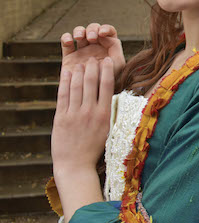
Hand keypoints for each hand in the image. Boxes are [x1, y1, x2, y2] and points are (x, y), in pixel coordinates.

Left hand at [52, 57, 113, 173]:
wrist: (75, 165)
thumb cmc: (95, 149)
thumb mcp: (108, 130)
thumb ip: (109, 113)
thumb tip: (113, 96)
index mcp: (104, 114)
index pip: (107, 85)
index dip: (107, 70)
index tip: (107, 61)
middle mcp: (90, 112)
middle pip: (91, 82)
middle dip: (92, 67)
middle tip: (93, 58)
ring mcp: (74, 114)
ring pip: (77, 86)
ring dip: (79, 71)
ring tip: (81, 63)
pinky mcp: (60, 117)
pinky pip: (63, 95)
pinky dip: (65, 82)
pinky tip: (67, 73)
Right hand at [60, 23, 124, 76]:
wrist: (94, 95)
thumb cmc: (109, 80)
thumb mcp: (118, 63)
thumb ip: (115, 47)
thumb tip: (105, 36)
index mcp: (108, 47)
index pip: (108, 31)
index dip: (105, 28)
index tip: (103, 33)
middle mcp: (95, 47)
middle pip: (92, 29)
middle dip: (92, 29)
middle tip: (92, 38)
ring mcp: (81, 51)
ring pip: (79, 32)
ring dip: (79, 31)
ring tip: (80, 37)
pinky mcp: (69, 57)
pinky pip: (66, 43)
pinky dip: (66, 38)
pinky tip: (69, 41)